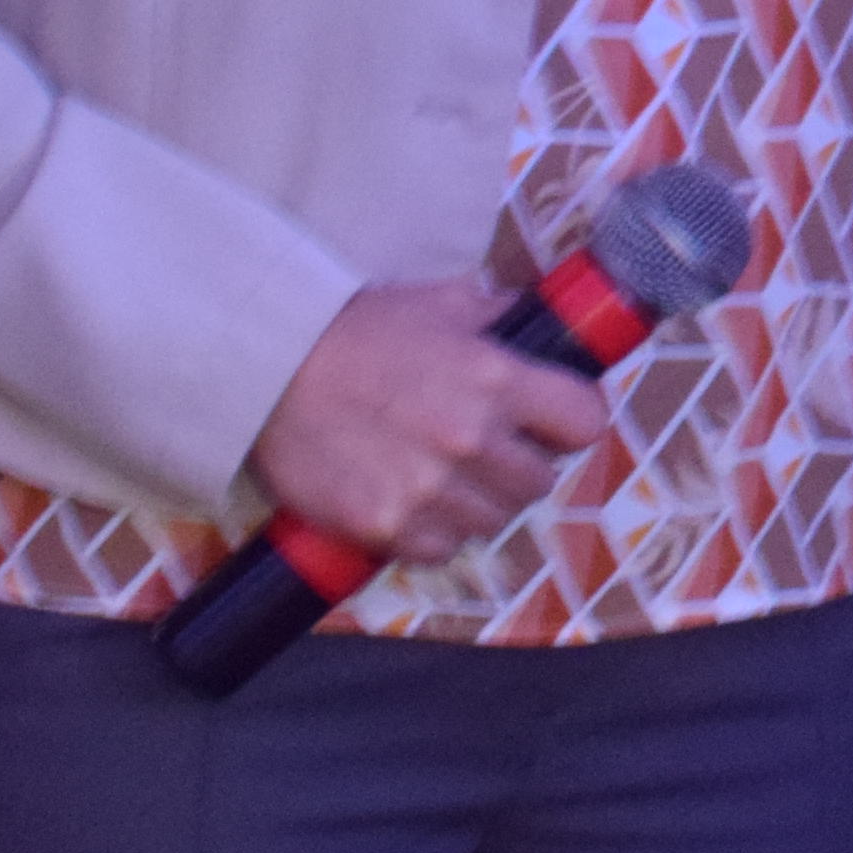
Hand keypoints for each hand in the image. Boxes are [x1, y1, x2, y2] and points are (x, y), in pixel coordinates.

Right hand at [245, 279, 609, 567]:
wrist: (267, 369)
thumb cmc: (356, 331)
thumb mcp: (438, 303)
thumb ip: (496, 316)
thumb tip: (537, 322)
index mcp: (496, 380)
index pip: (586, 421)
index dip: (570, 421)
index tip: (550, 421)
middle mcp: (471, 440)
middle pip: (541, 481)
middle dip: (520, 465)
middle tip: (486, 449)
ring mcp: (430, 490)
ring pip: (494, 520)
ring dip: (477, 501)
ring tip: (442, 474)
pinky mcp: (388, 526)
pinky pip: (443, 549)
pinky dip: (435, 532)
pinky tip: (412, 501)